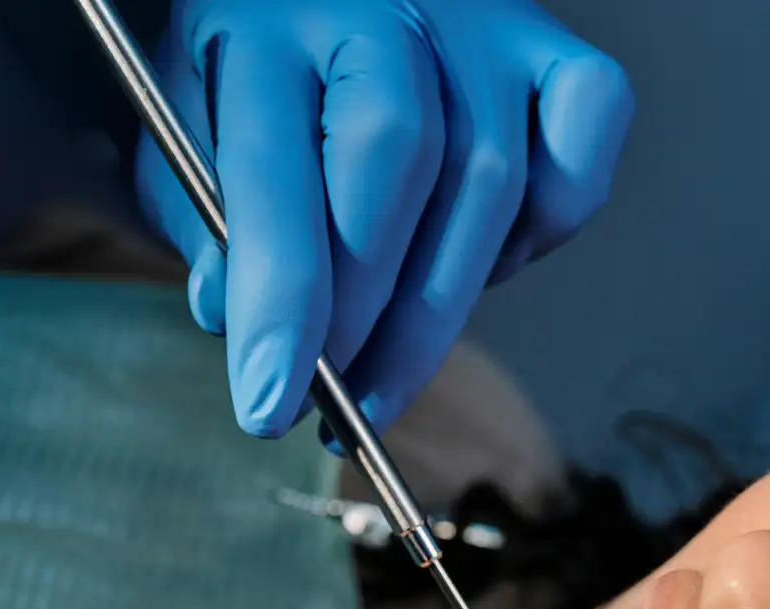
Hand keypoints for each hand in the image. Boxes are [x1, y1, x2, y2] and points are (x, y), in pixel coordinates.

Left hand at [137, 0, 632, 440]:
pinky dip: (544, 232)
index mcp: (267, 22)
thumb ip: (210, 225)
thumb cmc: (250, 77)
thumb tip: (235, 319)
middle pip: (403, 165)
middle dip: (368, 314)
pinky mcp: (550, 55)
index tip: (268, 406)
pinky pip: (579, 154)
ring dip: (439, 311)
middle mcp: (384, 7)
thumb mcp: (190, 137)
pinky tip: (481, 268)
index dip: (281, 304)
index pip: (279, 170)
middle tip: (337, 399)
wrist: (313, 4)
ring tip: (384, 378)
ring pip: (493, 180)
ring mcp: (481, 26)